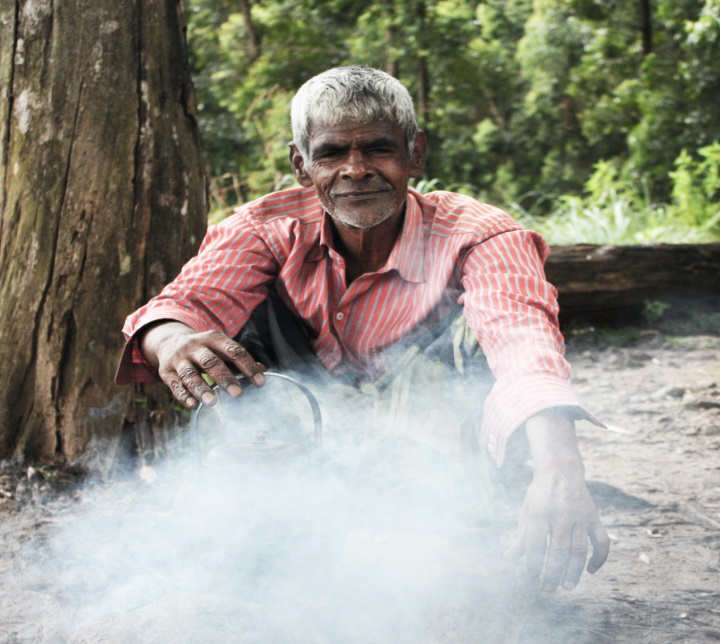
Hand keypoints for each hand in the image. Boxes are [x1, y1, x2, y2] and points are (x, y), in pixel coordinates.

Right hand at [138, 321, 265, 407]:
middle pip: (210, 361)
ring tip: (212, 402)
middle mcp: (194, 346)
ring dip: (201, 388)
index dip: (247, 366)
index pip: (233, 350)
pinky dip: (183, 396)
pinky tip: (193, 405)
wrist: (169, 342)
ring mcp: (179, 359)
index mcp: (213, 338)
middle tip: (237, 394)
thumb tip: (263, 369)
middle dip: (224, 377)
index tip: (259, 383)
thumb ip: (238, 360)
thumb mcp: (220, 349)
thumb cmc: (204, 350)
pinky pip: (175, 385)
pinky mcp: (166, 372)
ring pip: (189, 374)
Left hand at [505, 410, 609, 591]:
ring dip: (574, 571)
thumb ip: (521, 535)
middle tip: (547, 588)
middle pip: (559, 549)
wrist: (561, 471)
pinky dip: (599, 558)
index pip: (536, 542)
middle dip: (553, 572)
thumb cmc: (539, 495)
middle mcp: (561, 513)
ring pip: (580, 549)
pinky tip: (591, 570)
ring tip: (567, 586)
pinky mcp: (595, 518)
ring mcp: (581, 516)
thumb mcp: (526, 510)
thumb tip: (509, 558)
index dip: (533, 562)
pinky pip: (602, 541)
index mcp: (540, 511)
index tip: (531, 575)